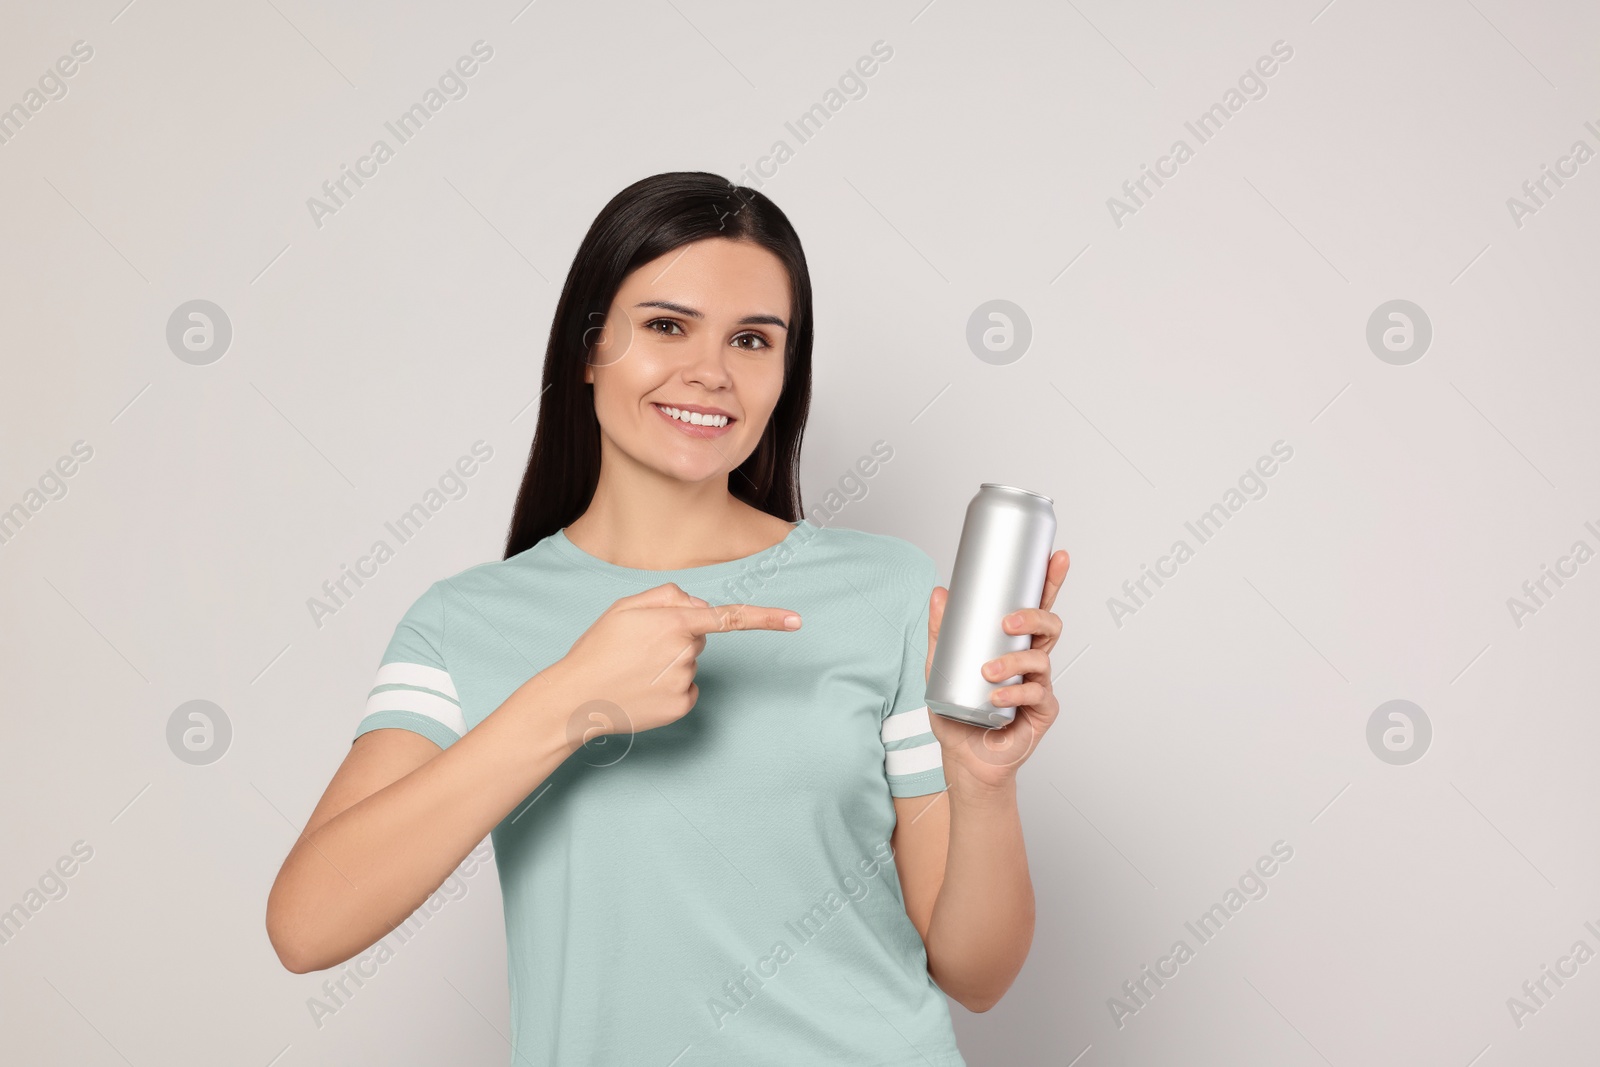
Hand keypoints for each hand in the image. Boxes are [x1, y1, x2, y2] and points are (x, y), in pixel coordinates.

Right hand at [544, 583, 800, 743]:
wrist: (576, 698)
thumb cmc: (598, 649)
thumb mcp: (625, 607)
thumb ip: (668, 595)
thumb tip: (697, 606)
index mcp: (675, 622)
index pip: (728, 617)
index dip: (766, 618)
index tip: (797, 621)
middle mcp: (686, 652)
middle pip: (699, 636)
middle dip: (677, 635)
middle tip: (638, 647)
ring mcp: (686, 681)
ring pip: (691, 662)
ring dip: (669, 662)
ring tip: (635, 669)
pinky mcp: (682, 706)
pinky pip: (688, 688)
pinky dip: (670, 687)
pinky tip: (644, 689)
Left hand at [925, 550, 1069, 790]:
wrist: (964, 758)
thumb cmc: (958, 712)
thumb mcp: (940, 666)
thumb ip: (941, 632)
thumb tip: (939, 592)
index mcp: (1013, 643)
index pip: (1036, 606)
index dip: (1050, 581)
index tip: (1055, 556)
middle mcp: (1031, 659)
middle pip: (1050, 625)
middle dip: (1035, 615)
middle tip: (1009, 620)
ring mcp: (1039, 685)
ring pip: (1042, 659)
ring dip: (1015, 661)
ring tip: (988, 672)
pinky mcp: (1042, 711)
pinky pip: (1035, 694)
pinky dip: (1014, 694)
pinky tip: (996, 698)